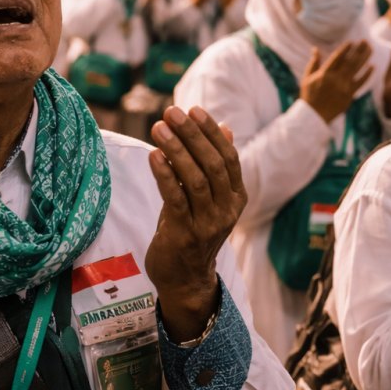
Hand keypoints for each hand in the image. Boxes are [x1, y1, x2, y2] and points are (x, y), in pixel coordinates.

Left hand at [146, 106, 246, 341]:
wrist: (185, 279)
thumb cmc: (193, 231)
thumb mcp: (208, 198)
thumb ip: (216, 165)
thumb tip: (225, 127)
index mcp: (236, 198)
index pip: (229, 157)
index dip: (211, 132)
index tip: (193, 110)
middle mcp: (227, 210)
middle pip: (213, 164)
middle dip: (192, 135)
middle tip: (172, 112)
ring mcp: (208, 224)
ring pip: (196, 179)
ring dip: (177, 150)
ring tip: (158, 127)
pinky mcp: (185, 234)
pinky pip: (175, 198)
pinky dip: (165, 174)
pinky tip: (154, 156)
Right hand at [299, 41, 373, 122]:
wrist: (314, 116)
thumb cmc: (309, 96)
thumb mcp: (307, 78)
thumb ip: (313, 63)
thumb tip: (315, 49)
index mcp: (325, 74)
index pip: (337, 58)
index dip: (345, 49)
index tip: (351, 42)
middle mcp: (336, 79)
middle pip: (350, 61)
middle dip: (358, 50)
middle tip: (365, 41)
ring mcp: (344, 87)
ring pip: (357, 69)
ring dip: (365, 58)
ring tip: (370, 48)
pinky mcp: (349, 95)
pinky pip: (361, 83)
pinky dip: (367, 74)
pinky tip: (372, 66)